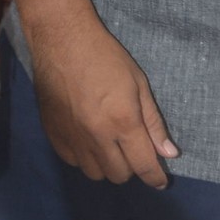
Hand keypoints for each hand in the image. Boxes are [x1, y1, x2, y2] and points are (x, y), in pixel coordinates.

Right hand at [30, 18, 178, 187]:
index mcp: (123, 121)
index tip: (159, 180)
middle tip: (130, 148)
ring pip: (94, 173)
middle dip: (130, 167)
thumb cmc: (105, 56)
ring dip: (105, 164)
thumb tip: (168, 153)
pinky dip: (82, 157)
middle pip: (119, 175)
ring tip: (107, 144)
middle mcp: (97, 135)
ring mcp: (72, 135)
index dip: (155, 178)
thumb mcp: (138, 84)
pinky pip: (71, 161)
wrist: (61, 39)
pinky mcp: (52, 131)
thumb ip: (153, 122)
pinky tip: (85, 139)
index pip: (143, 166)